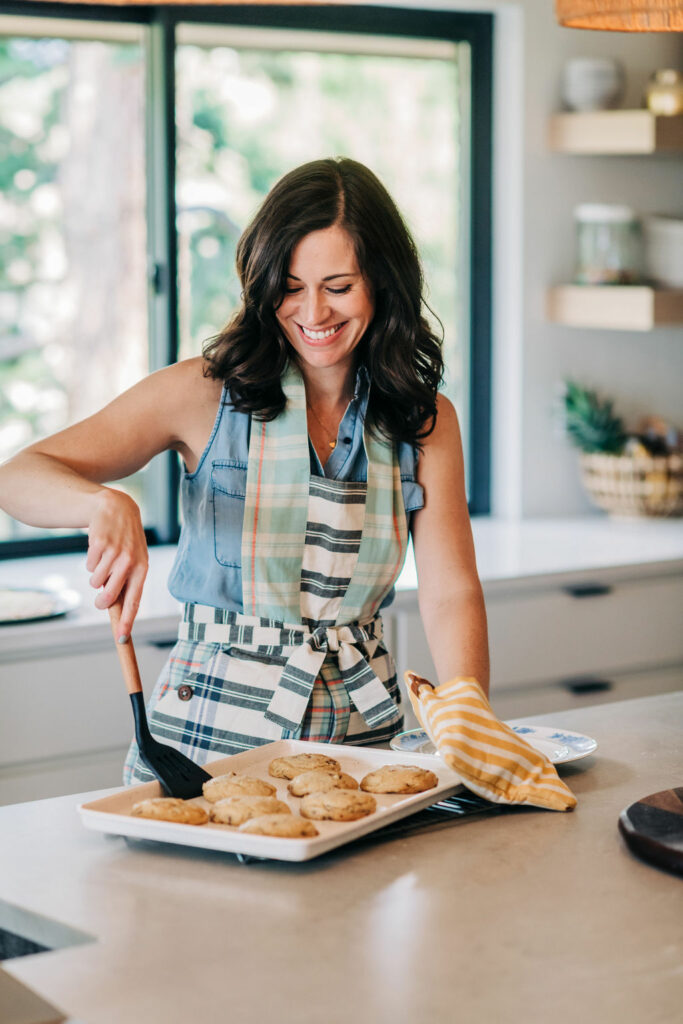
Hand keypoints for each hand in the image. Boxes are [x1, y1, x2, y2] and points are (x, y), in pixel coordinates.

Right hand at [86, 488, 148, 641]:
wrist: (117, 509)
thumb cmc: (127, 542)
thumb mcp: (134, 560)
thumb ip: (128, 583)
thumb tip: (119, 613)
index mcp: (142, 569)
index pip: (134, 601)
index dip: (127, 621)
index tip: (121, 639)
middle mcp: (130, 562)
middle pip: (110, 597)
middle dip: (102, 603)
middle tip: (100, 602)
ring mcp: (114, 553)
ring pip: (95, 582)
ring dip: (96, 577)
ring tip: (104, 562)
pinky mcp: (99, 544)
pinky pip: (89, 566)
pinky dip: (91, 562)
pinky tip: (99, 549)